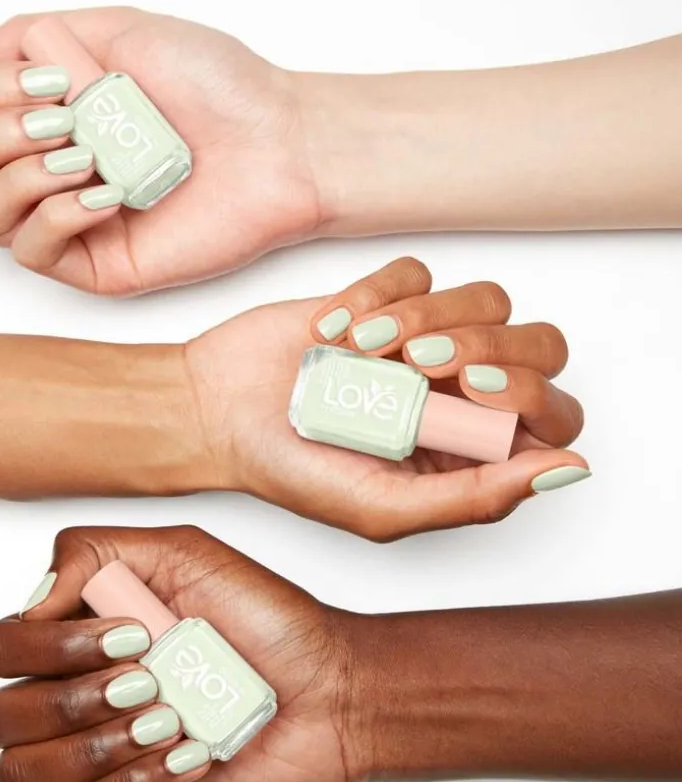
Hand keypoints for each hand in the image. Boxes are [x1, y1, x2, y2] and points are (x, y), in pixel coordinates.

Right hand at [0, 8, 319, 295]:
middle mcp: (49, 174)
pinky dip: (54, 215)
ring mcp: (72, 224)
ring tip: (82, 153)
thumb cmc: (216, 87)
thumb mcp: (114, 30)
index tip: (54, 79)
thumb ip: (27, 37)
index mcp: (47, 121)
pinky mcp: (101, 265)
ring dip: (13, 174)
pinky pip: (34, 252)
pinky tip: (103, 192)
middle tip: (59, 118)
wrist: (278, 142)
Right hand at [0, 526, 352, 781]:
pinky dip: (136, 780)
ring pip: (24, 771)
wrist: (327, 687)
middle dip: (70, 698)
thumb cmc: (266, 618)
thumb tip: (34, 601)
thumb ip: (96, 553)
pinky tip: (186, 751)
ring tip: (167, 717)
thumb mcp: (185, 553)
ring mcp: (102, 745)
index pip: (4, 646)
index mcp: (84, 628)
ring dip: (100, 743)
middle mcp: (81, 687)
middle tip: (145, 678)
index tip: (132, 631)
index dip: (53, 648)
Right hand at [189, 257, 588, 540]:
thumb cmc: (292, 470)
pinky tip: (333, 329)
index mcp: (470, 453)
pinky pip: (418, 272)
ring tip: (362, 350)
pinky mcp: (389, 299)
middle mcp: (458, 396)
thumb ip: (476, 499)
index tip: (467, 393)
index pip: (555, 414)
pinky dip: (376, 294)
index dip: (530, 394)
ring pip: (488, 300)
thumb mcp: (383, 509)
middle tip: (423, 364)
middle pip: (542, 346)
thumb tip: (566, 470)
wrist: (215, 412)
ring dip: (424, 318)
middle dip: (490, 347)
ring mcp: (426, 342)